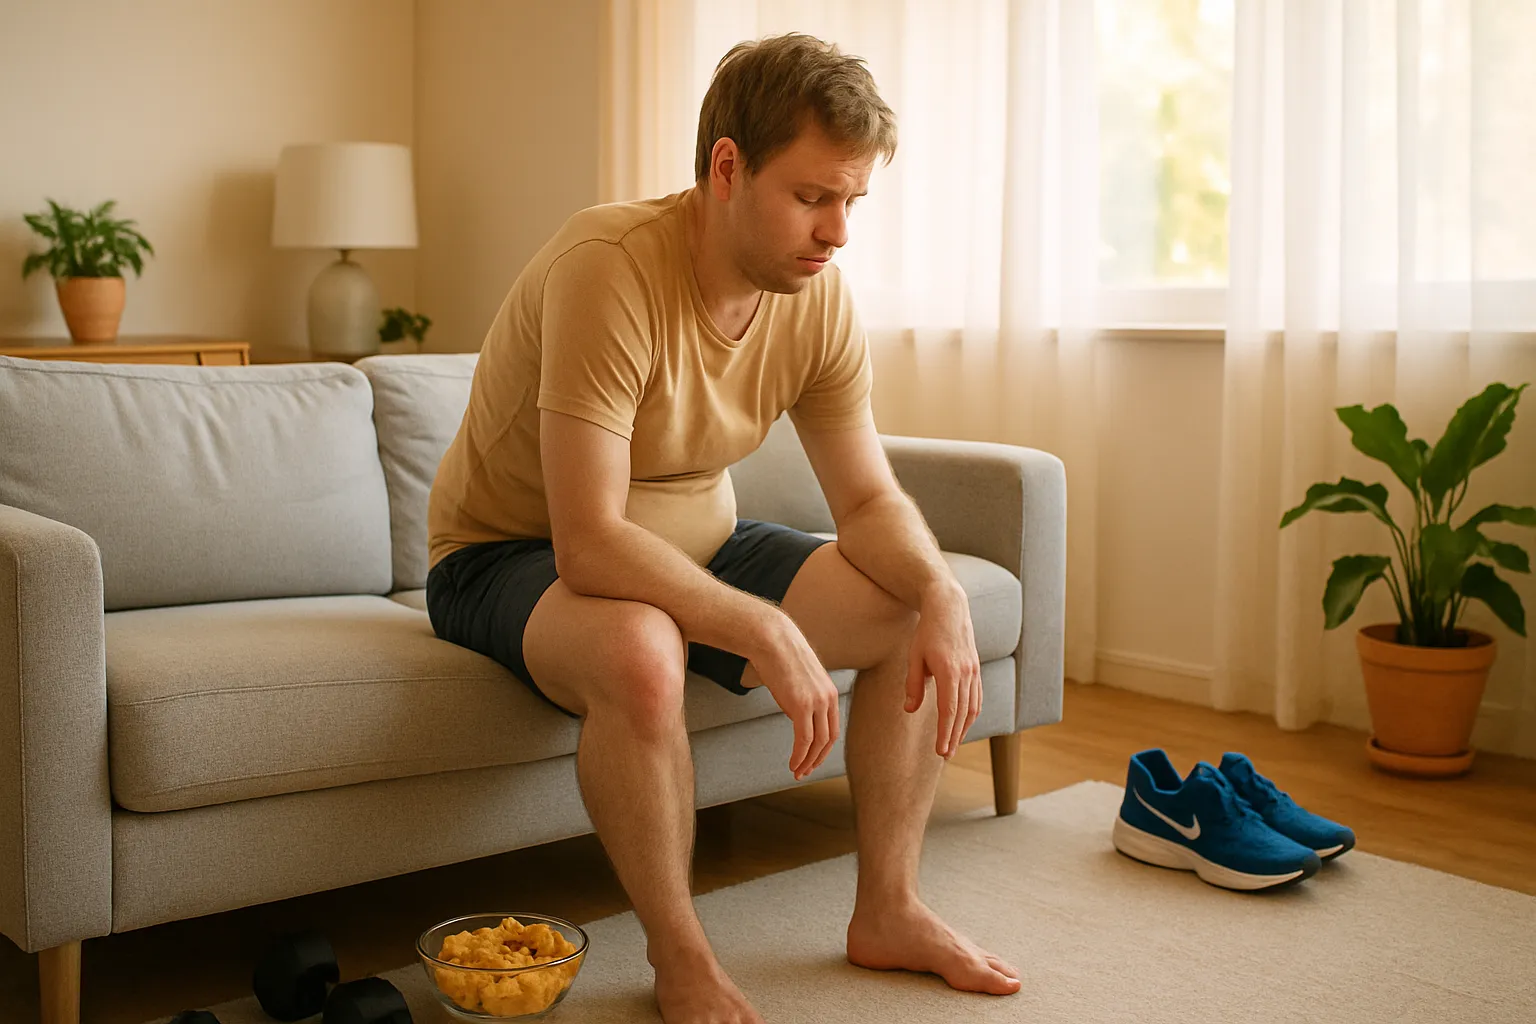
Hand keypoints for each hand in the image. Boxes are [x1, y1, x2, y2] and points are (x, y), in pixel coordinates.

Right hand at [749, 612, 840, 781]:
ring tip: (797, 772)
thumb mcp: (798, 679)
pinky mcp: (801, 705)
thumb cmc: (780, 655)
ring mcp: (816, 702)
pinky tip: (792, 765)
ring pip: (817, 742)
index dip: (824, 748)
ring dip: (807, 761)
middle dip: (817, 759)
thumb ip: (803, 698)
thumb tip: (797, 716)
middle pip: (829, 739)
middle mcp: (828, 698)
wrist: (772, 638)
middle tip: (805, 771)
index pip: (832, 728)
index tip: (813, 759)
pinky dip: (799, 755)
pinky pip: (803, 739)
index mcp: (829, 692)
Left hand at [904, 583, 980, 758]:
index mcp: (949, 671)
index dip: (945, 733)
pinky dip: (971, 713)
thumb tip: (909, 710)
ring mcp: (974, 671)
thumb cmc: (927, 631)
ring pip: (973, 707)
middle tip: (946, 755)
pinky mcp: (977, 669)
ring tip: (954, 744)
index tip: (941, 751)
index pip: (948, 711)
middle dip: (954, 737)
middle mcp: (966, 673)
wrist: (949, 607)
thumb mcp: (914, 657)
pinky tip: (963, 723)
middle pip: (962, 714)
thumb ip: (913, 685)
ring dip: (964, 728)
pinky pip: (977, 697)